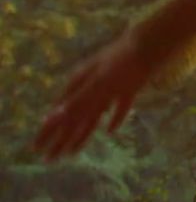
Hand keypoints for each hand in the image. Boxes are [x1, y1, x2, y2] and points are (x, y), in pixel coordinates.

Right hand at [33, 28, 152, 160]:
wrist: (153, 42)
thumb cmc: (123, 62)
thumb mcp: (98, 83)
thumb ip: (77, 101)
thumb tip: (52, 118)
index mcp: (80, 85)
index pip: (59, 115)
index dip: (48, 132)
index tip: (36, 149)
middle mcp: (91, 87)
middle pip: (74, 119)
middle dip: (60, 139)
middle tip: (49, 160)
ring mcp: (110, 87)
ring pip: (92, 116)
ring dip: (82, 134)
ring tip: (71, 152)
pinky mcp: (130, 87)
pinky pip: (118, 107)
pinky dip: (114, 119)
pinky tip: (111, 131)